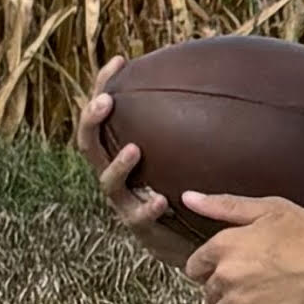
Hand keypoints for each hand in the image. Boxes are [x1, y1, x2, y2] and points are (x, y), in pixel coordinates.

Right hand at [81, 65, 192, 267]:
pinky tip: (161, 200)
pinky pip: (138, 218)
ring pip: (108, 183)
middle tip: (106, 102)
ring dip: (118, 164)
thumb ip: (189, 123)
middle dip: (92, 121)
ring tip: (134, 150)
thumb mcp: (185, 153)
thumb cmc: (188, 190)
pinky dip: (148, 208)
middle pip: (89, 145)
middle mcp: (117, 176)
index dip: (104, 87)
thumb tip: (214, 77)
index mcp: (121, 153)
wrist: (192, 242)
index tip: (119, 61)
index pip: (104, 115)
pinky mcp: (141, 230)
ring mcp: (125, 203)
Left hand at [181, 194, 303, 303]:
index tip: (232, 270)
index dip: (211, 269)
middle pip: (207, 292)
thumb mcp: (272, 209)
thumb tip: (189, 198)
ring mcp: (238, 303)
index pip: (194, 266)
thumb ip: (225, 205)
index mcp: (225, 244)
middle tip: (254, 286)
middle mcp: (225, 275)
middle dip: (224, 291)